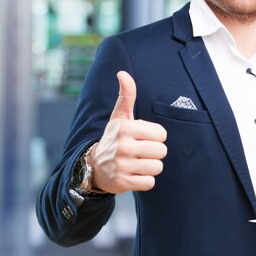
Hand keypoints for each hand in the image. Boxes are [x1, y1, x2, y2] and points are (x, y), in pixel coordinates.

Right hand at [90, 71, 167, 193]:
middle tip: (140, 151)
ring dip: (150, 167)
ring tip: (137, 163)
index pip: (162, 134)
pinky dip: (144, 181)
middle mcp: (123, 146)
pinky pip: (149, 183)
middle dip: (154, 152)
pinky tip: (133, 174)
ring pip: (157, 167)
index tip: (143, 137)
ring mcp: (122, 166)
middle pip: (161, 152)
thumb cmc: (114, 138)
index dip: (155, 136)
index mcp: (126, 128)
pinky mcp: (123, 183)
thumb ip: (126, 95)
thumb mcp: (119, 117)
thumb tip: (123, 73)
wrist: (94, 166)